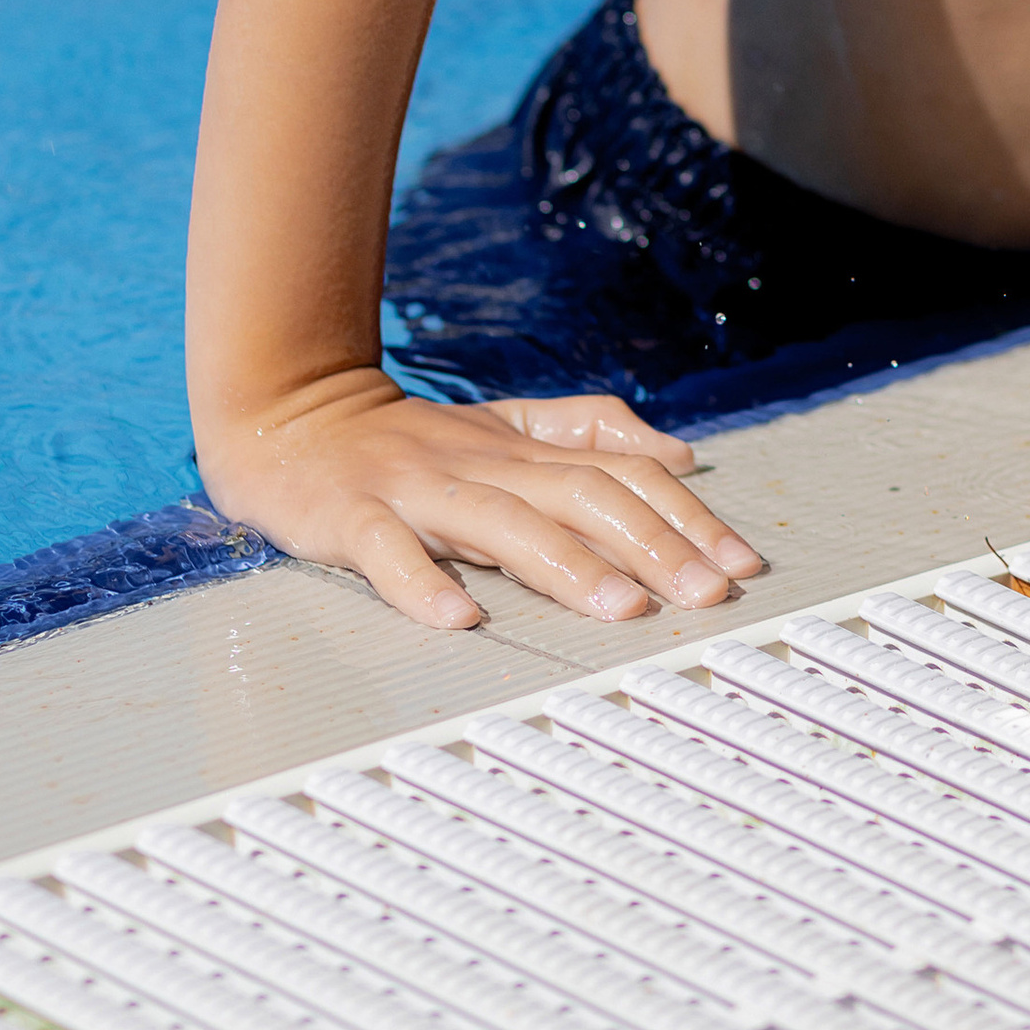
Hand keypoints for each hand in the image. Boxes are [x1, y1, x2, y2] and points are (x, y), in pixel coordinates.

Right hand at [199, 368, 767, 631]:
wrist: (290, 411)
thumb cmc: (409, 438)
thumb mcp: (506, 425)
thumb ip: (589, 430)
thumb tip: (677, 452)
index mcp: (522, 447)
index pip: (622, 471)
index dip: (685, 513)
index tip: (740, 563)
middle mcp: (482, 462)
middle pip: (581, 494)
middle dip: (652, 544)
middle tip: (707, 595)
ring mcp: (416, 488)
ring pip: (502, 521)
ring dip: (567, 566)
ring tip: (621, 607)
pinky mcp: (351, 515)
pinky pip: (387, 549)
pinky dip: (422, 583)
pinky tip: (457, 618)